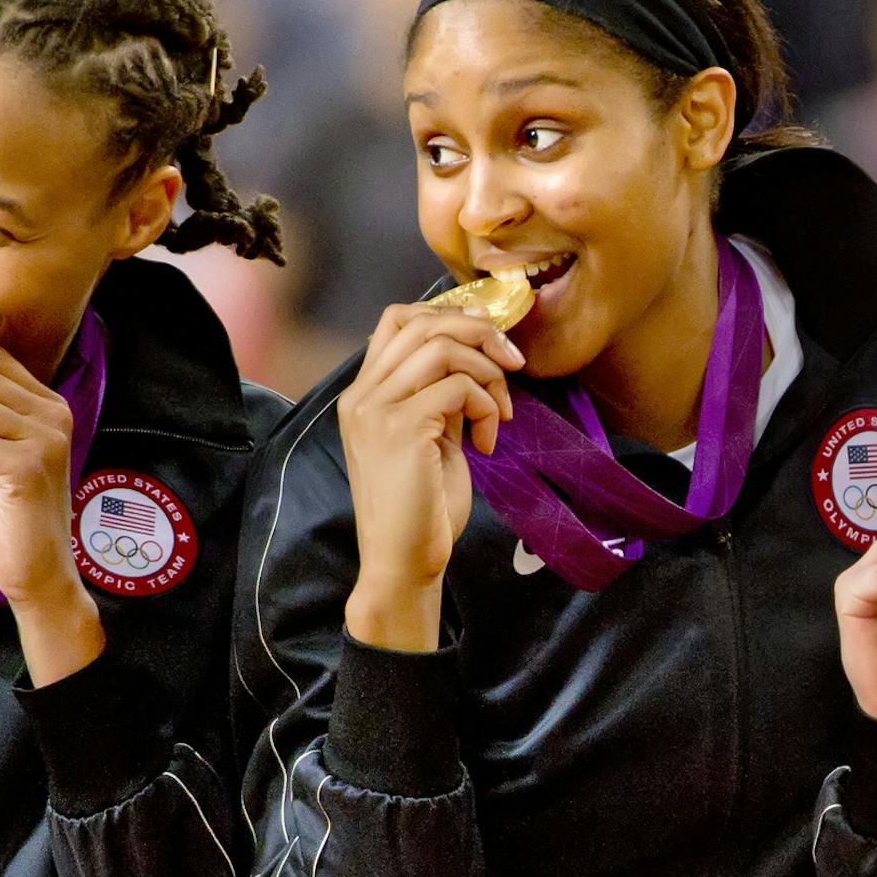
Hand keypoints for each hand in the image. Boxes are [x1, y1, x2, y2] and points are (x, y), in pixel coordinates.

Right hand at [336, 302, 524, 650]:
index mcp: (364, 394)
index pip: (397, 319)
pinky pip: (459, 387)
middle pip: (424, 323)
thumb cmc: (420, 508)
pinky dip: (486, 406)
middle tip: (514, 365)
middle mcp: (362, 395)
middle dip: (480, 334)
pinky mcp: (403, 429)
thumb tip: (477, 357)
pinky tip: (487, 442)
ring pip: (443, 347)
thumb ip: (440, 396)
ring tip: (501, 413)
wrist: (402, 562)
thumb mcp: (430, 438)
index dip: (448, 314)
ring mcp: (377, 410)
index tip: (487, 338)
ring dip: (488, 373)